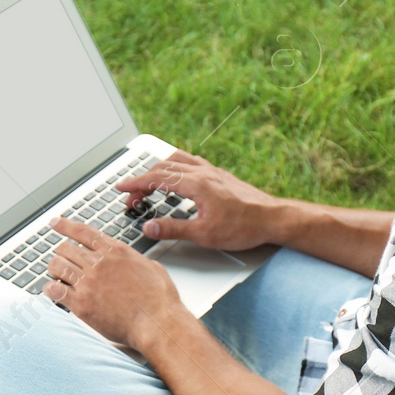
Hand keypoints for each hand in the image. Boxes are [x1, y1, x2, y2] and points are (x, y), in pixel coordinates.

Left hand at [41, 215, 183, 349]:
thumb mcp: (151, 266)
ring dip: (54, 269)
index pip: (83, 232)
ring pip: (57, 265)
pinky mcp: (81, 304)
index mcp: (115, 251)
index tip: (55, 223)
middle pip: (66, 248)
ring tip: (56, 274)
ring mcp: (88, 283)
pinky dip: (50, 289)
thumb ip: (135, 260)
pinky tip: (52, 290)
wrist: (157, 322)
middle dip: (62, 252)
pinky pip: (55, 290)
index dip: (65, 225)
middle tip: (61, 258)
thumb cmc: (159, 300)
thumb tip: (132, 261)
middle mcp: (99, 264)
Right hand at [114, 149, 280, 250]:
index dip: (135, 184)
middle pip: (163, 169)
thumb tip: (149, 227)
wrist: (273, 218)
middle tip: (130, 197)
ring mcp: (212, 171)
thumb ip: (173, 229)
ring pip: (176, 160)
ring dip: (157, 169)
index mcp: (196, 184)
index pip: (157, 179)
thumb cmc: (244, 227)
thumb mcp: (204, 234)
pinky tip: (176, 175)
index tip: (121, 189)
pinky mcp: (219, 175)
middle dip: (142, 181)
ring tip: (147, 183)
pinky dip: (175, 166)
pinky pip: (190, 162)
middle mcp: (203, 173)